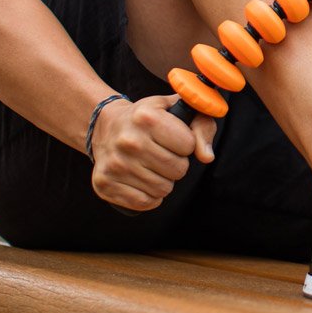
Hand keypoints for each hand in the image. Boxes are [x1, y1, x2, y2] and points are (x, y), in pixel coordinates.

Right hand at [89, 94, 216, 210]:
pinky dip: (150, 196)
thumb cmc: (150, 118)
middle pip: (178, 170)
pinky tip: (143, 180)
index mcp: (146, 117)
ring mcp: (115, 163)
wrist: (107, 127)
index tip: (174, 138)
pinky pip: (144, 202)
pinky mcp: (105, 183)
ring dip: (164, 181)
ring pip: (163, 189)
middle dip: (177, 164)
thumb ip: (202, 126)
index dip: (186, 144)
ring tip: (151, 165)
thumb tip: (206, 157)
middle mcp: (128, 140)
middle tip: (164, 154)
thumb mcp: (178, 109)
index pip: (188, 145)